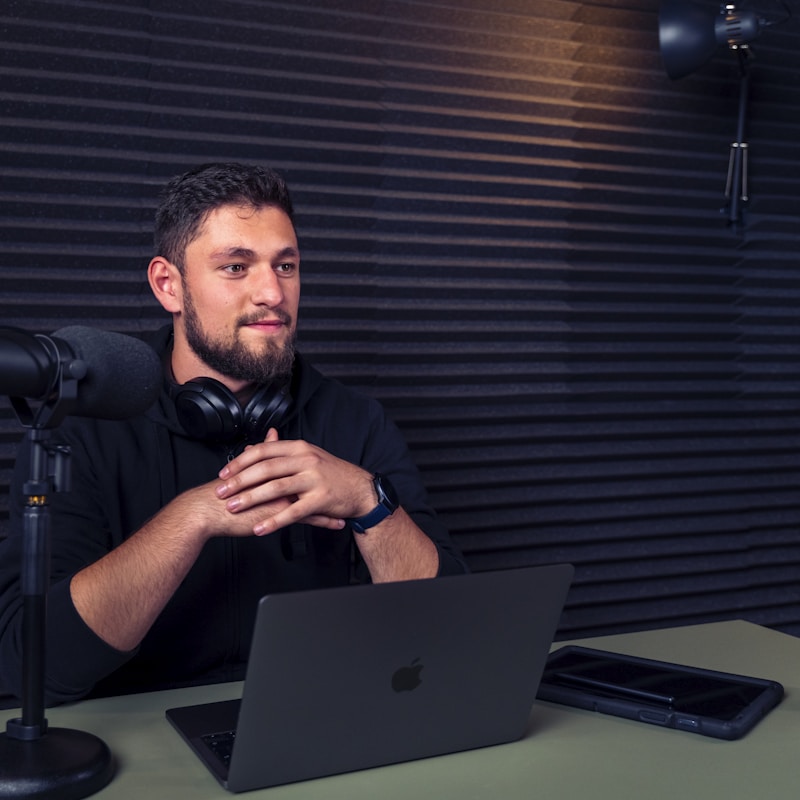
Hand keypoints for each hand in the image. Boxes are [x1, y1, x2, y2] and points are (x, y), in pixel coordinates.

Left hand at [214, 429, 374, 534]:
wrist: (360, 488)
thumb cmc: (331, 473)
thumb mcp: (306, 457)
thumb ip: (278, 454)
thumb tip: (249, 450)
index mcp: (299, 448)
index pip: (263, 451)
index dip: (240, 462)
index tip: (223, 473)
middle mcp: (306, 460)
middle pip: (265, 469)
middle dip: (239, 481)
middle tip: (221, 492)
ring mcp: (314, 479)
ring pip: (276, 488)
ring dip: (251, 499)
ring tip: (233, 508)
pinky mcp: (320, 499)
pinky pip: (293, 512)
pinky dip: (274, 520)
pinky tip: (260, 528)